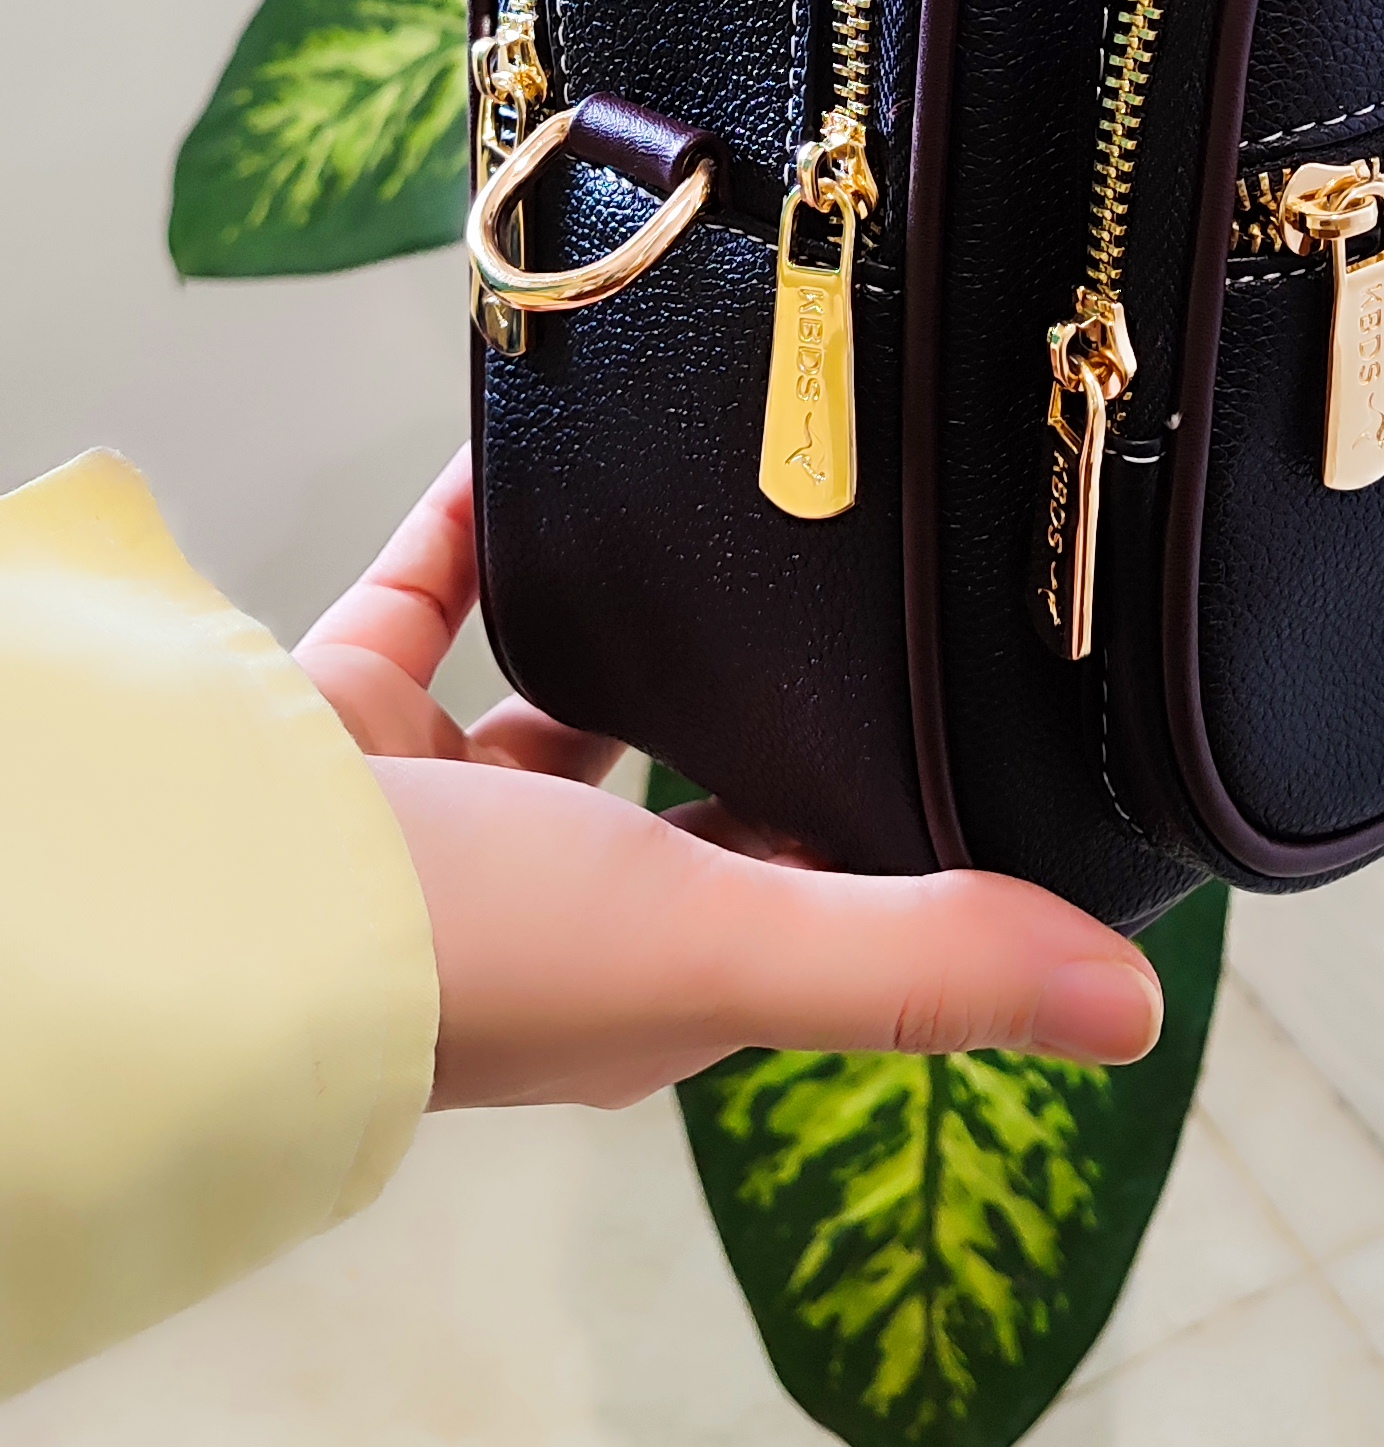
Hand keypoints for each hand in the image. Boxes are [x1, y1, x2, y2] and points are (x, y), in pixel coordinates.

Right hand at [298, 450, 1163, 1110]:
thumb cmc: (451, 949)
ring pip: (560, 691)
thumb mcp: (715, 944)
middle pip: (693, 794)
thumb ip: (917, 960)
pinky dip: (482, 518)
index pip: (816, 904)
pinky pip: (432, 589)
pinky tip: (545, 438)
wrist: (185, 890)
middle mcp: (550, 907)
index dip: (898, 835)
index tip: (979, 730)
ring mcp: (433, 814)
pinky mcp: (340, 715)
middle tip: (863, 578)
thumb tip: (1135, 1008)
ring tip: (728, 500)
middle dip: (767, 706)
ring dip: (633, 612)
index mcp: (648, 983)